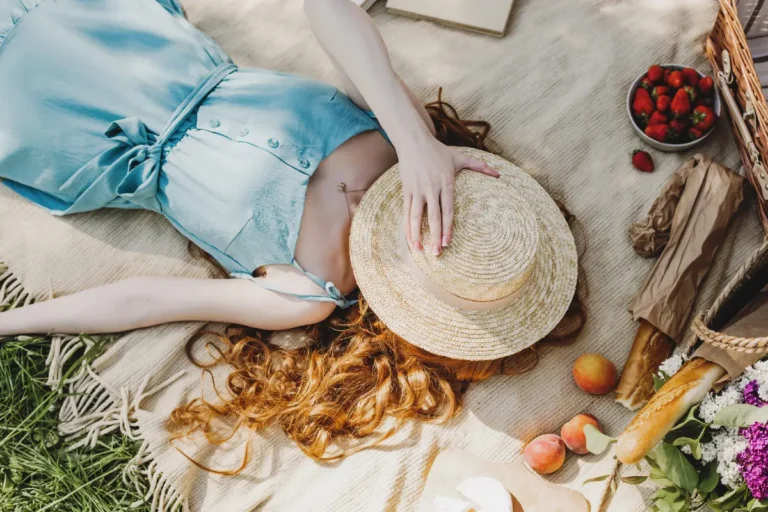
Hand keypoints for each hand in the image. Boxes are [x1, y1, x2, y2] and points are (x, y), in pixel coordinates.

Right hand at [398, 136, 499, 254]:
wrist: (414, 141)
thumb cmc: (438, 150)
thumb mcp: (460, 157)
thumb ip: (480, 166)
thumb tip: (499, 174)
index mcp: (446, 183)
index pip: (447, 210)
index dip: (448, 227)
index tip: (448, 242)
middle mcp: (431, 188)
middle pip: (433, 217)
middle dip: (434, 236)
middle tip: (436, 253)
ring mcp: (417, 190)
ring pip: (416, 216)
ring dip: (416, 234)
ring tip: (418, 250)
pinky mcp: (407, 190)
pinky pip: (406, 211)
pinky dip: (407, 226)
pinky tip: (409, 238)